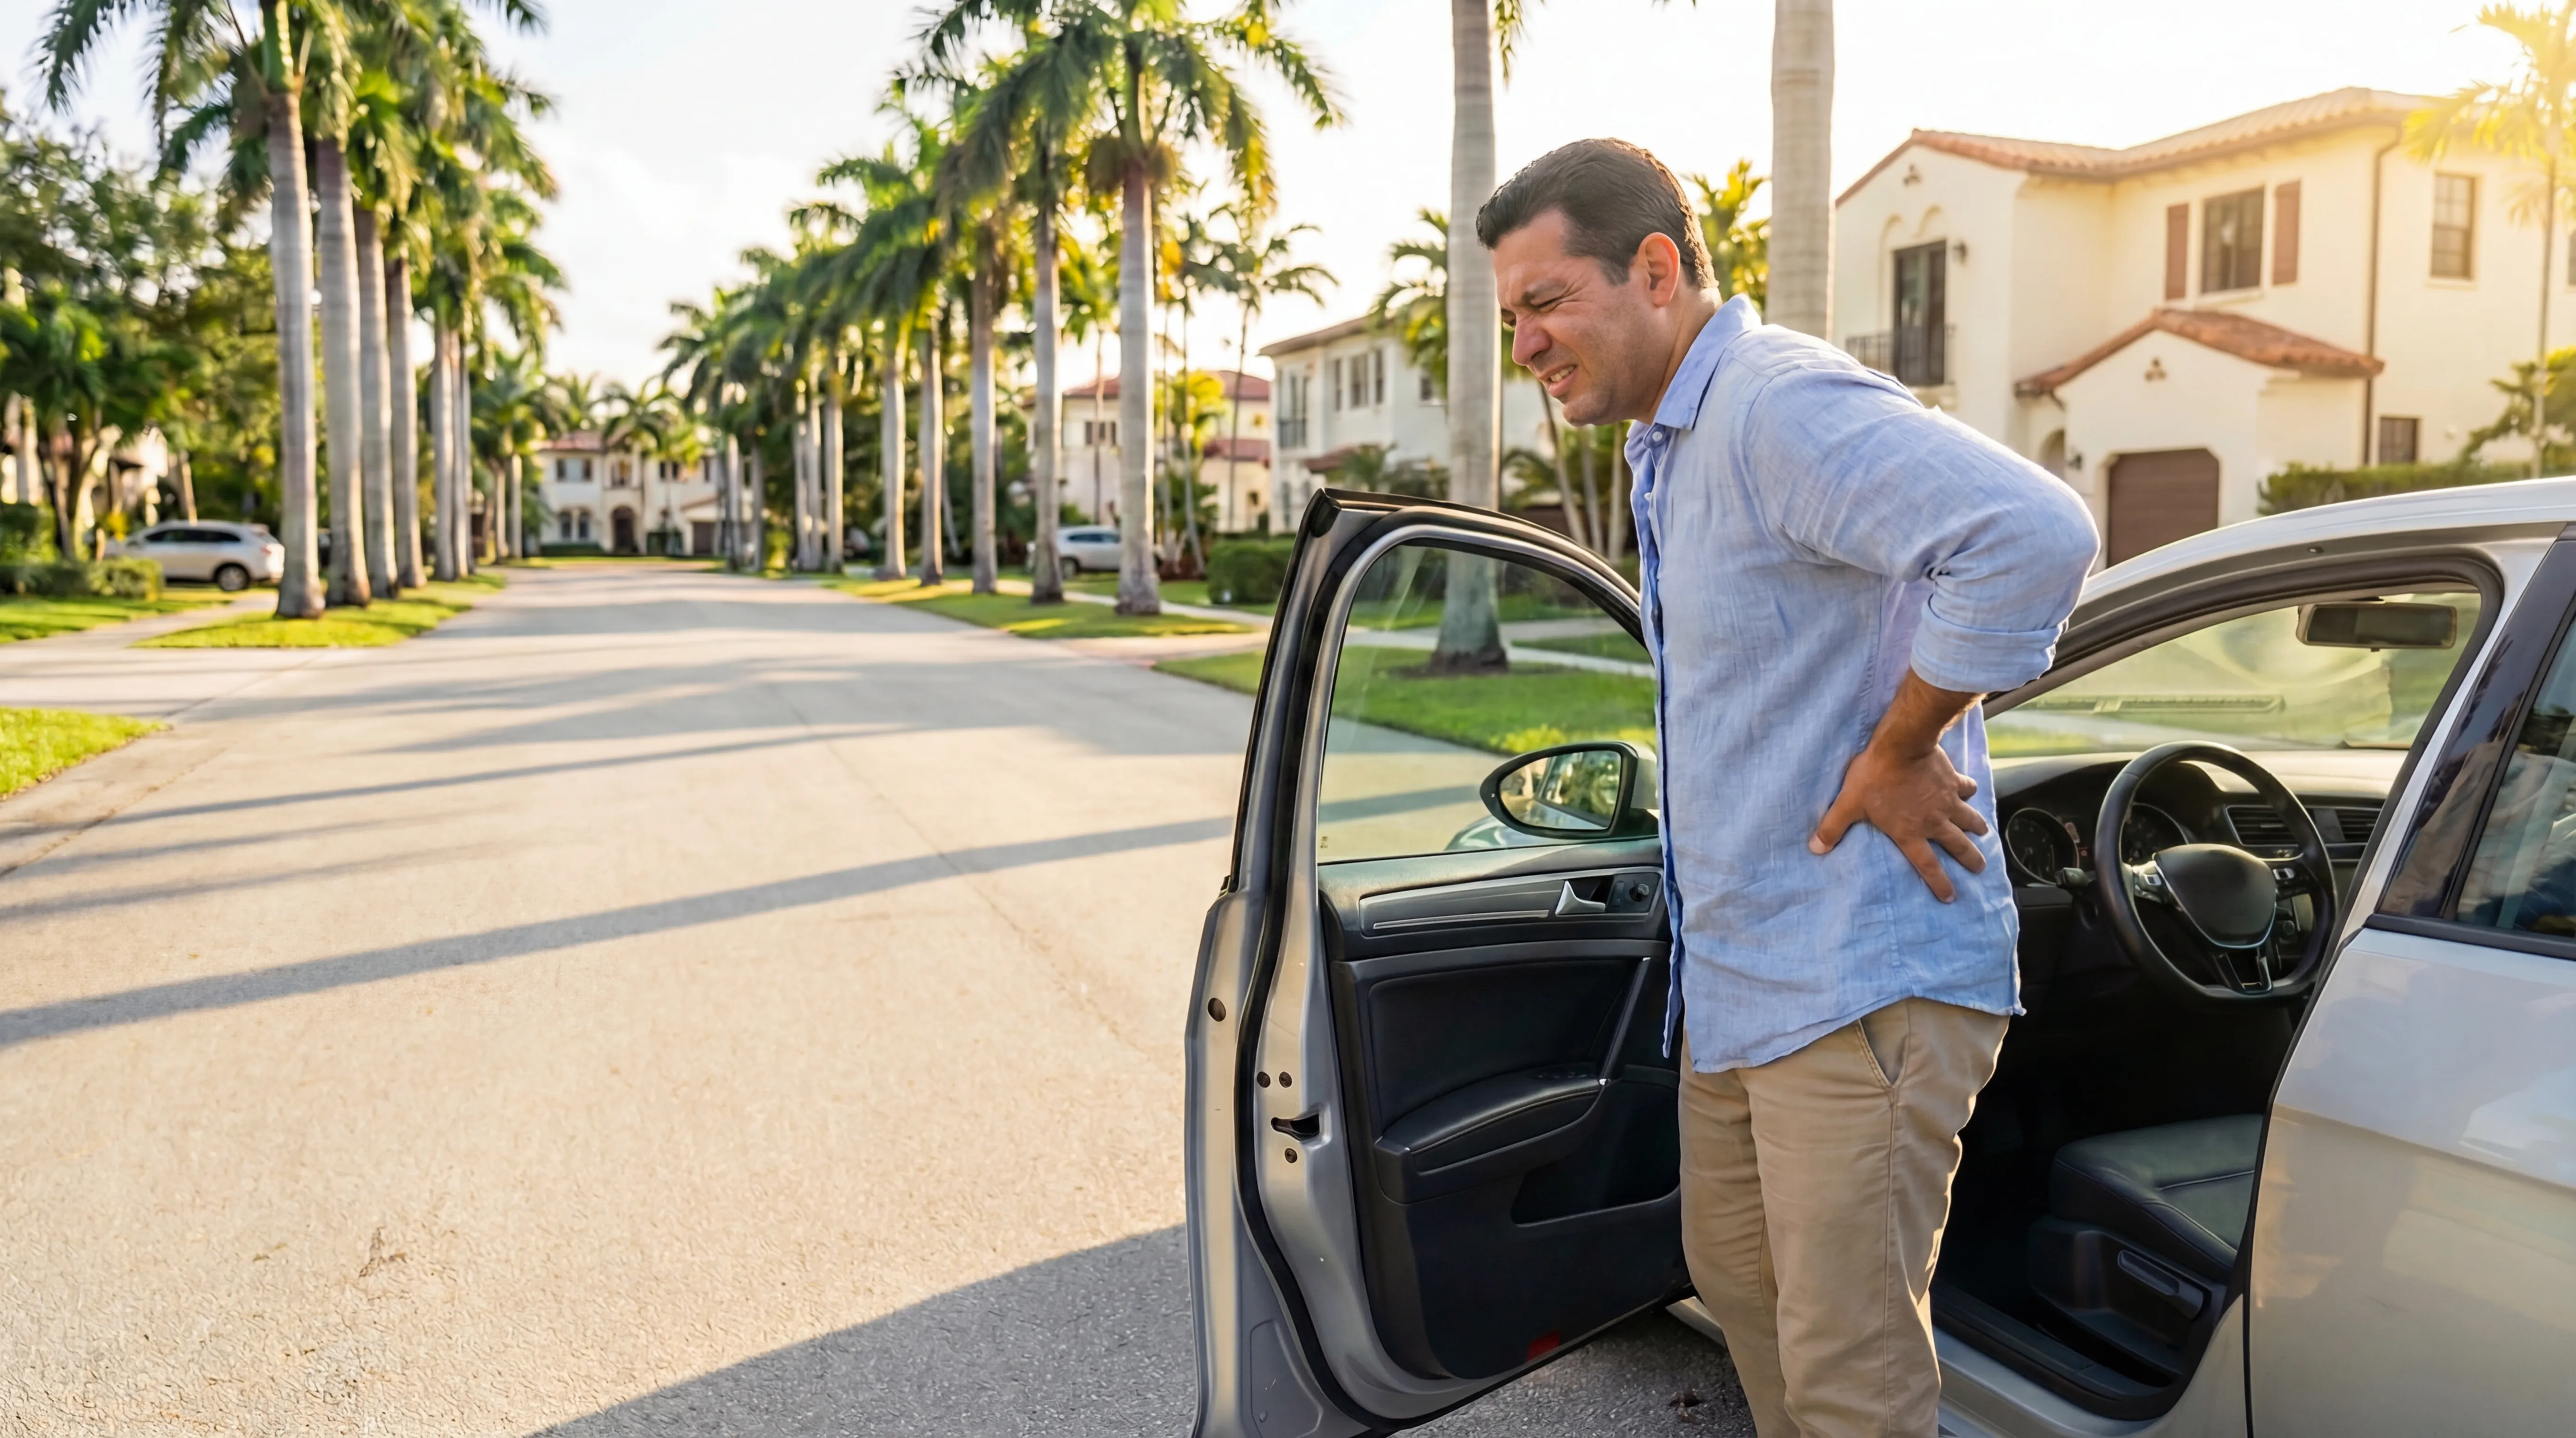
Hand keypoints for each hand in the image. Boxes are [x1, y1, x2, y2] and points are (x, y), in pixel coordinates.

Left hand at [1809, 737, 1989, 901]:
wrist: (1902, 745)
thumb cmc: (1874, 777)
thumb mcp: (1849, 804)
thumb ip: (1832, 827)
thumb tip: (1815, 849)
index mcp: (1910, 833)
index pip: (1927, 865)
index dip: (1939, 883)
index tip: (1950, 897)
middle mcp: (1934, 822)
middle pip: (1958, 846)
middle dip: (1970, 859)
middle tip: (1980, 868)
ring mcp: (1947, 801)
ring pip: (1969, 819)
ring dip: (1977, 828)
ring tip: (1984, 833)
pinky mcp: (1954, 780)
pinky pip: (1967, 789)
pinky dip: (1970, 792)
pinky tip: (1970, 792)